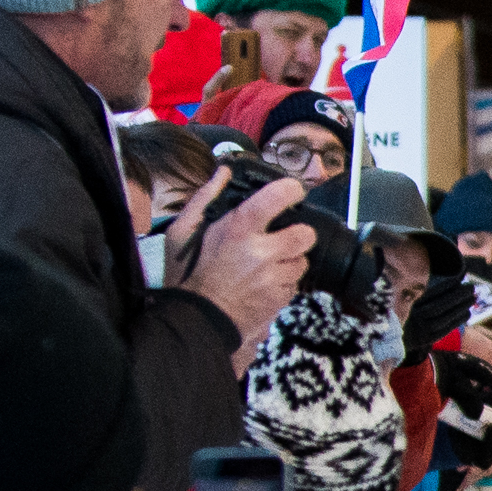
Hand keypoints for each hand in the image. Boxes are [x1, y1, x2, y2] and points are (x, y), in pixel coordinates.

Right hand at [169, 171, 316, 343]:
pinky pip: (295, 284)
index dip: (291, 190)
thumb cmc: (190, 272)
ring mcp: (273, 277)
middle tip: (283, 238)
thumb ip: (205, 198)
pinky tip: (264, 283)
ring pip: (302, 261)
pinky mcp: (280, 297)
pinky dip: (283, 283)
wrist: (199, 317)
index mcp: (237, 230)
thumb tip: (223, 173)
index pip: (276, 198)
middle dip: (299, 235)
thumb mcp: (185, 231)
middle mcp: (260, 252)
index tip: (293, 191)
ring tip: (266, 265)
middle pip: (306, 234)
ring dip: (289, 262)